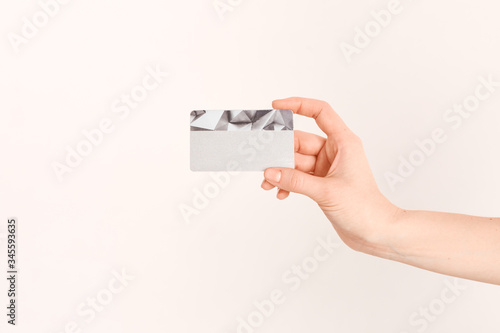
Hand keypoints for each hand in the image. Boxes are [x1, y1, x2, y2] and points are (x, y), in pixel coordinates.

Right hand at [261, 97, 398, 252]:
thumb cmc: (364, 208)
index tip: (277, 106)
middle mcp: (334, 152)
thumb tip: (270, 172)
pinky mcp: (321, 183)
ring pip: (296, 161)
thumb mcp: (326, 192)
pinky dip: (287, 183)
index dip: (298, 105)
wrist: (375, 232)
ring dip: (280, 171)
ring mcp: (326, 168)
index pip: (320, 112)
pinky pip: (298, 176)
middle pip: (300, 142)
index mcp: (343, 142)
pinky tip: (280, 193)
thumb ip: (296, 181)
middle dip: (280, 152)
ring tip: (267, 183)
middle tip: (261, 160)